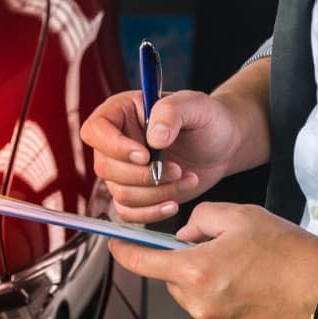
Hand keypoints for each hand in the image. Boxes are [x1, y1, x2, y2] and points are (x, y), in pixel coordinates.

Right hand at [80, 90, 243, 222]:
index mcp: (121, 112)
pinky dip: (151, 212)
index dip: (114, 146)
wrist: (222, 145)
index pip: (95, 130)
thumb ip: (171, 112)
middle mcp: (115, 142)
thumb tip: (154, 138)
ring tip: (185, 178)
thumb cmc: (207, 119)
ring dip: (155, 193)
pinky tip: (174, 202)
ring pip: (119, 192)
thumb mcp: (195, 105)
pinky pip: (128, 212)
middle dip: (143, 175)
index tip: (146, 154)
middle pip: (105, 167)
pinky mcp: (135, 193)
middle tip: (176, 169)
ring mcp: (123, 170)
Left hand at [109, 203, 317, 318]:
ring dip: (206, 280)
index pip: (143, 263)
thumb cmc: (289, 251)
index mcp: (196, 271)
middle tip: (221, 248)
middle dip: (186, 261)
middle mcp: (200, 304)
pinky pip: (211, 313)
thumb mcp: (240, 216)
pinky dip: (222, 299)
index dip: (124, 251)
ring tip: (245, 270)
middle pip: (172, 278)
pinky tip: (251, 289)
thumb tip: (185, 234)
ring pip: (193, 295)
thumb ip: (200, 218)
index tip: (114, 244)